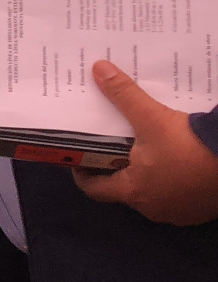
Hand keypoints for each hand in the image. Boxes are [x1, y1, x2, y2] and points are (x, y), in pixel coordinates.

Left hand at [71, 61, 217, 225]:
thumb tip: (99, 70)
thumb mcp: (153, 118)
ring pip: (153, 192)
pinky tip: (176, 159)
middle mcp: (154, 208)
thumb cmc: (192, 145)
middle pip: (124, 189)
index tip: (79, 158)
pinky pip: (179, 194)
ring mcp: (180, 212)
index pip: (95, 189)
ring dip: (147, 174)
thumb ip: (124, 95)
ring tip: (143, 149)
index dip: (83, 173)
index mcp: (133, 192)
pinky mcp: (201, 209)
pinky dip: (173, 179)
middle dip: (118, 168)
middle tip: (112, 146)